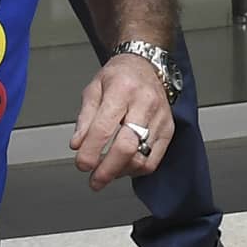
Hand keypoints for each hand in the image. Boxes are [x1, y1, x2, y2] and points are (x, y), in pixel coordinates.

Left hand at [66, 50, 171, 188]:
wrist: (145, 65)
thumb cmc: (119, 77)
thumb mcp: (93, 89)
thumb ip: (85, 118)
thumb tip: (78, 145)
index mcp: (122, 89)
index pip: (104, 127)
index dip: (91, 152)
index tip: (82, 164)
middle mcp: (145, 102)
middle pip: (126, 147)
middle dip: (107, 170)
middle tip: (94, 181)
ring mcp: (160, 117)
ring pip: (141, 158)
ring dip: (120, 172)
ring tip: (107, 171)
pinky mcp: (169, 129)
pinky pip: (153, 161)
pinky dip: (136, 170)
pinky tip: (124, 167)